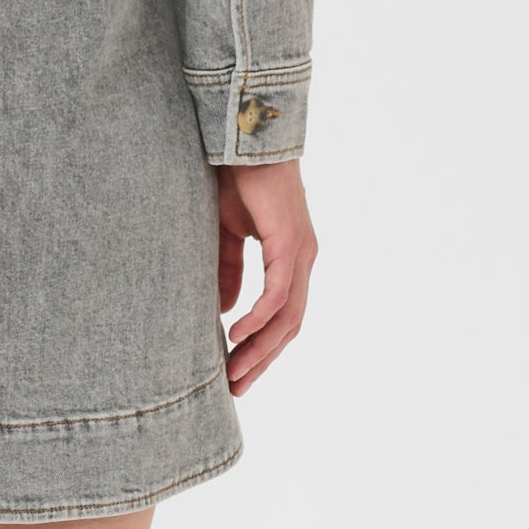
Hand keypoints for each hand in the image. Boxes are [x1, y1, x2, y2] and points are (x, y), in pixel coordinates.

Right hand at [218, 157, 315, 394]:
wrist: (244, 141)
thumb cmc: (238, 181)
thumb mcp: (226, 235)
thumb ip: (227, 270)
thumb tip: (227, 310)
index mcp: (291, 260)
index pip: (283, 316)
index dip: (262, 347)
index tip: (237, 372)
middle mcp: (302, 260)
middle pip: (289, 326)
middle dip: (262, 360)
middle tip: (235, 387)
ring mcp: (300, 253)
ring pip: (288, 317)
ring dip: (261, 348)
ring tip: (235, 372)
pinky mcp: (290, 243)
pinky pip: (278, 293)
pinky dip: (259, 318)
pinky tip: (237, 333)